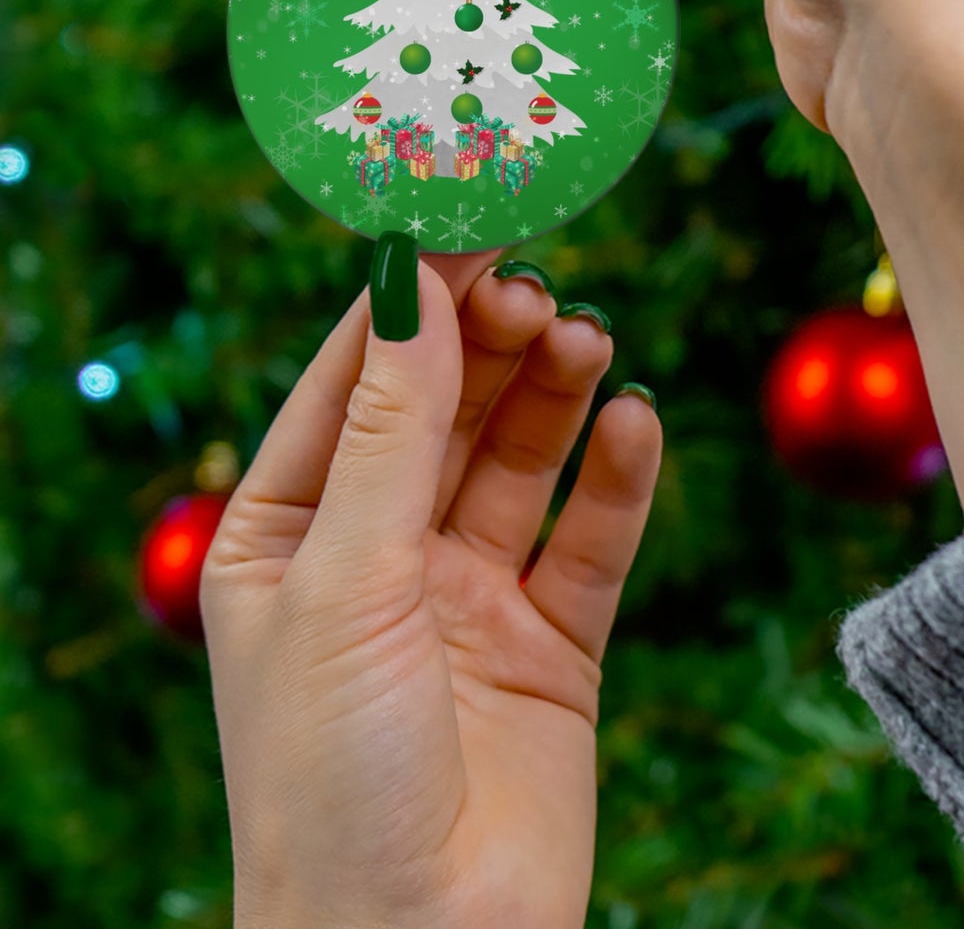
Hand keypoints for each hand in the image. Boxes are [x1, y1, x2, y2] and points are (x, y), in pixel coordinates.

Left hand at [201, 246, 661, 928]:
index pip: (353, 382)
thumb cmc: (331, 777)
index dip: (409, 302)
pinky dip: (617, 478)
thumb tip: (413, 285)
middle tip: (538, 288)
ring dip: (555, 394)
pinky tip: (635, 424)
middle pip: (447, 409)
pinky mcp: (552, 642)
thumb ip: (391, 430)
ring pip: (522, 460)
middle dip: (490, 344)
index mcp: (289, 534)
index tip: (468, 223)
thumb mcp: (346, 580)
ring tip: (587, 340)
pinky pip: (591, 538)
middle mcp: (380, 554)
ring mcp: (469, 596)